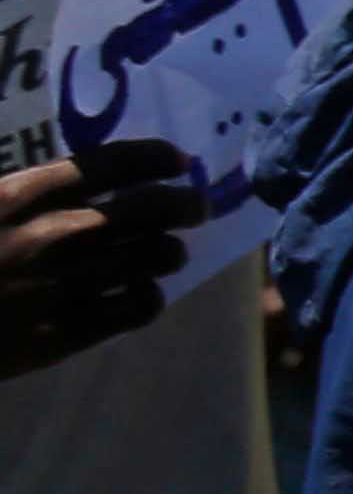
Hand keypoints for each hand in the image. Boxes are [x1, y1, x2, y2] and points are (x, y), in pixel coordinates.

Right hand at [0, 139, 201, 377]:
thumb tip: (79, 182)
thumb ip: (22, 194)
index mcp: (18, 197)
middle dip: (183, 204)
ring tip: (167, 254)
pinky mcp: (66, 334)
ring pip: (156, 256)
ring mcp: (62, 285)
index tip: (176, 161)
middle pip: (151, 207)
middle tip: (193, 208)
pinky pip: (136, 307)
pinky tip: (139, 295)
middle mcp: (51, 235)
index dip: (154, 158)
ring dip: (169, 252)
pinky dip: (148, 298)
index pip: (109, 162)